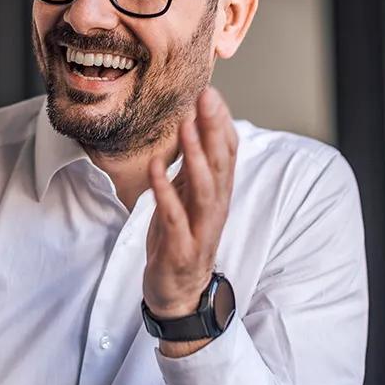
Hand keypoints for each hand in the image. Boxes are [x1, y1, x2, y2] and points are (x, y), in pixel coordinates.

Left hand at [143, 87, 237, 320]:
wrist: (177, 293)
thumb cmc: (181, 239)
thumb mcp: (187, 197)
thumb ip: (192, 166)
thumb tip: (194, 127)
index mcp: (218, 194)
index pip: (228, 153)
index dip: (221, 123)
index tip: (211, 91)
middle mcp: (215, 208)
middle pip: (221, 164)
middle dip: (213, 129)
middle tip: (206, 97)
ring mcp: (200, 228)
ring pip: (204, 188)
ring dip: (196, 155)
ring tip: (185, 126)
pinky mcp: (181, 248)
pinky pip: (173, 216)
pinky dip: (164, 190)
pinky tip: (156, 166)